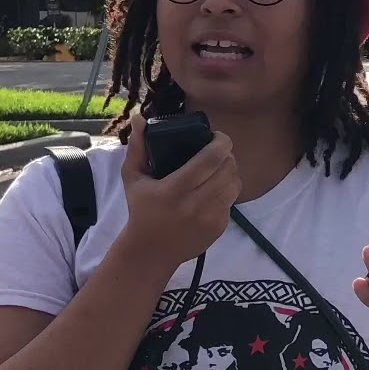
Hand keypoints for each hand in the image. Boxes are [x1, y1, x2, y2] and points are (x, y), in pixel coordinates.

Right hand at [119, 113, 240, 269]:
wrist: (151, 251)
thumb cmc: (141, 209)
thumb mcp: (133, 178)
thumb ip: (138, 147)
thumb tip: (140, 118)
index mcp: (175, 189)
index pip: (211, 159)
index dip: (221, 142)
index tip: (217, 136)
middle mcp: (196, 204)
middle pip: (228, 169)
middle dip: (227, 155)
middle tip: (217, 151)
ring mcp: (211, 217)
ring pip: (235, 184)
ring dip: (230, 172)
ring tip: (219, 167)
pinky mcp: (220, 227)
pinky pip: (232, 201)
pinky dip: (227, 191)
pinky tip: (215, 188)